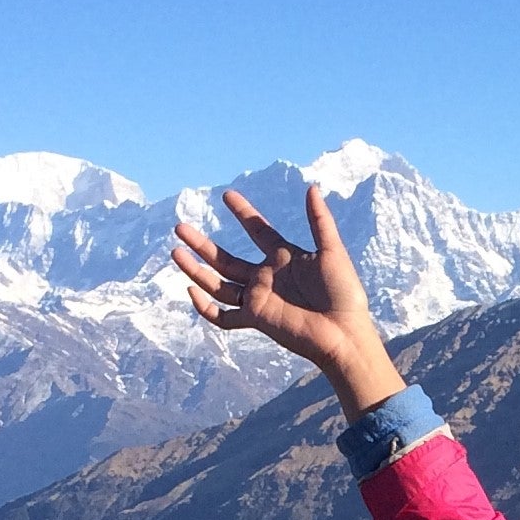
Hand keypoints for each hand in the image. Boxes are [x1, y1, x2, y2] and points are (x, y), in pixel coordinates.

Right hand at [169, 183, 403, 414]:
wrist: (344, 332)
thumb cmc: (344, 293)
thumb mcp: (333, 251)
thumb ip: (320, 221)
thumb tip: (312, 187)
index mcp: (284, 257)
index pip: (257, 230)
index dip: (242, 212)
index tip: (226, 195)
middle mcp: (266, 277)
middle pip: (225, 258)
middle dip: (201, 243)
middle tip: (180, 226)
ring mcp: (259, 299)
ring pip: (217, 284)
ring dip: (196, 269)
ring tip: (175, 251)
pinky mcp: (256, 319)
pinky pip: (224, 317)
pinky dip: (205, 308)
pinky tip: (190, 291)